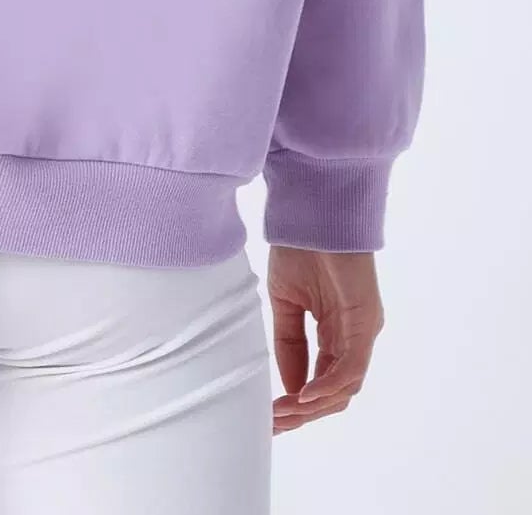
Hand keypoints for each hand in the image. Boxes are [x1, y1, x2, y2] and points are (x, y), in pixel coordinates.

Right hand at [267, 244, 384, 433]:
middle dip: (304, 414)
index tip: (270, 418)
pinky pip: (350, 367)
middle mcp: (353, 339)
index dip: (297, 405)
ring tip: (283, 412)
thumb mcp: (285, 302)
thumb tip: (289, 387)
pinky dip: (327, 385)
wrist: (314, 211)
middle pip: (336, 394)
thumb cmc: (300, 247)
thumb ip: (289, 344)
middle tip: (274, 423)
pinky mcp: (365, 322)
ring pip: (344, 388)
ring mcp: (362, 332)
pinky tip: (302, 395)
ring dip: (313, 406)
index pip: (322, 382)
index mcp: (335, 334)